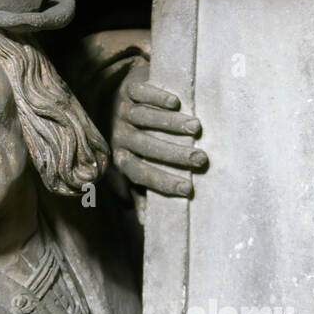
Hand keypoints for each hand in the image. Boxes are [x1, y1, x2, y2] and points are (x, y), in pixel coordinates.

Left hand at [110, 61, 207, 197]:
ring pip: (145, 118)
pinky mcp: (127, 89)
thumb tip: (146, 224)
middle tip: (200, 158)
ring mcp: (122, 111)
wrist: (113, 97)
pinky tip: (176, 102)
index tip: (188, 190)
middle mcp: (120, 135)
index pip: (141, 173)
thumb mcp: (132, 166)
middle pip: (146, 146)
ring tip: (197, 127)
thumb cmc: (132, 140)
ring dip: (171, 123)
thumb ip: (139, 191)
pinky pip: (140, 93)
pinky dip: (157, 97)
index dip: (162, 182)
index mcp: (122, 157)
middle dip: (174, 154)